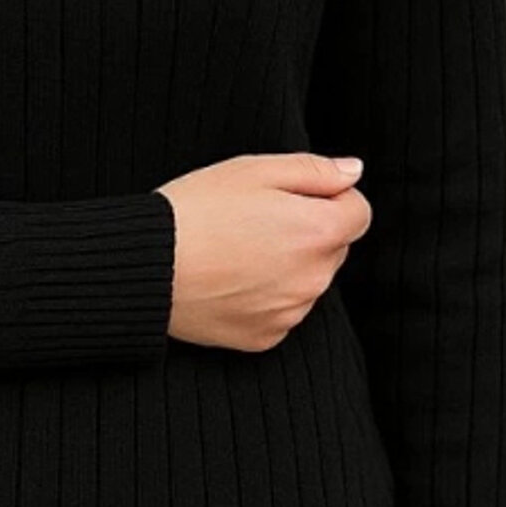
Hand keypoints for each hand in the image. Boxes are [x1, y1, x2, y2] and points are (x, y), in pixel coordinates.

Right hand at [156, 151, 370, 353]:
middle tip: (253, 218)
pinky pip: (281, 310)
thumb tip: (353, 173)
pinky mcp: (266, 336)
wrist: (146, 266)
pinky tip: (229, 279)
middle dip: (306, 230)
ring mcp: (291, 312)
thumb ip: (314, 170)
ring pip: (306, 279)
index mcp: (318, 232)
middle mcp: (314, 278)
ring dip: (286, 264)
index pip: (358, 212)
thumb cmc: (196, 209)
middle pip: (332, 247)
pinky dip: (264, 295)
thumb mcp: (254, 170)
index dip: (327, 197)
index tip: (288, 195)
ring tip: (234, 249)